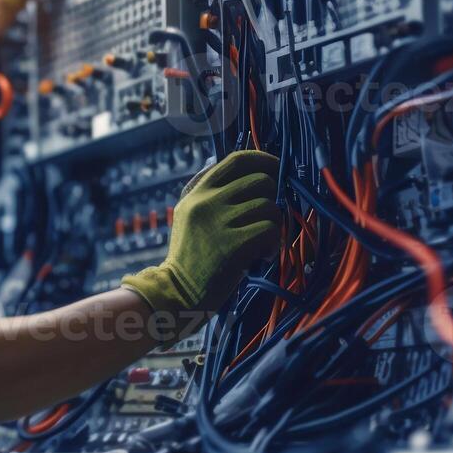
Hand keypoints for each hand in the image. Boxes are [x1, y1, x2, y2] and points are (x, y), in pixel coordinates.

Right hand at [121, 150, 280, 315]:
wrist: (176, 292)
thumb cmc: (190, 255)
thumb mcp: (190, 215)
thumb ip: (213, 194)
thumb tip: (252, 174)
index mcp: (198, 191)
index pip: (238, 160)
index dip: (264, 160)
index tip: (276, 170)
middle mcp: (207, 201)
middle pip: (261, 182)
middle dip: (272, 200)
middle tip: (265, 220)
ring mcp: (219, 222)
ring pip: (269, 206)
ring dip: (273, 226)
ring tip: (261, 243)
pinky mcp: (233, 244)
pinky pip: (270, 230)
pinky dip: (272, 244)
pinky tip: (261, 255)